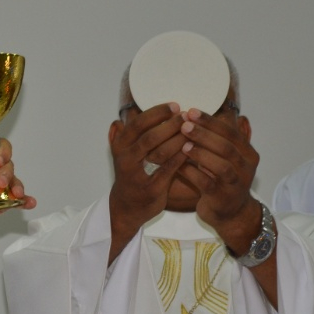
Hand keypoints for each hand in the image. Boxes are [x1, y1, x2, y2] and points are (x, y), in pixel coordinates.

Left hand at [0, 138, 34, 246]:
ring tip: (16, 194)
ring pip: (13, 181)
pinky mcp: (1, 203)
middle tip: (0, 183)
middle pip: (7, 163)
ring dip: (17, 185)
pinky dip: (25, 201)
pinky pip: (16, 201)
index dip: (0, 149)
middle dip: (7, 171)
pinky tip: (30, 202)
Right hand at [108, 102, 187, 247]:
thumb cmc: (130, 176)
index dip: (156, 113)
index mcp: (120, 146)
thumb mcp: (121, 155)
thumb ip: (123, 137)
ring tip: (193, 131)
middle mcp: (125, 159)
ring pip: (158, 153)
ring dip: (177, 140)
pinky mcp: (150, 189)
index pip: (137, 124)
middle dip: (170, 125)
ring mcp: (136, 175)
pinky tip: (192, 150)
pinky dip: (181, 158)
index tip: (174, 105)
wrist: (127, 207)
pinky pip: (168, 170)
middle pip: (148, 137)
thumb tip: (120, 118)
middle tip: (187, 117)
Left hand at [178, 107, 259, 249]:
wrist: (231, 214)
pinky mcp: (224, 197)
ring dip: (201, 153)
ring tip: (183, 145)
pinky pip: (208, 183)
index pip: (230, 131)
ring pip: (221, 165)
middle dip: (204, 134)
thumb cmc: (222, 181)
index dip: (210, 121)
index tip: (190, 111)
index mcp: (246, 152)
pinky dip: (193, 173)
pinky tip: (180, 166)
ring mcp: (236, 183)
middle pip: (226, 146)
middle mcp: (246, 166)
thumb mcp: (223, 158)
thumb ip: (213, 141)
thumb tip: (189, 116)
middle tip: (184, 125)